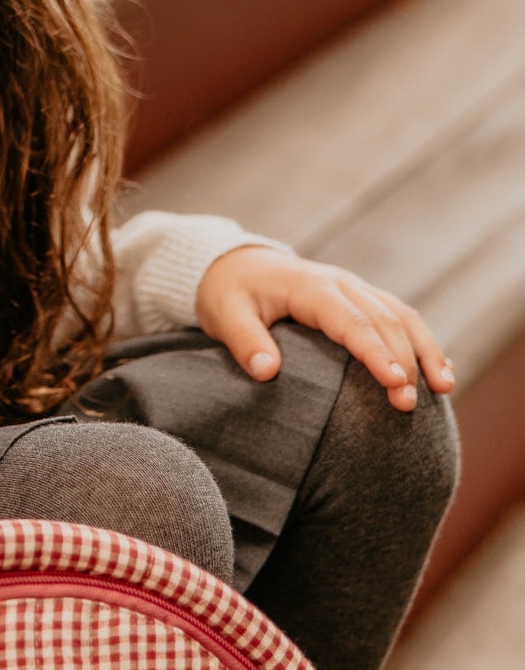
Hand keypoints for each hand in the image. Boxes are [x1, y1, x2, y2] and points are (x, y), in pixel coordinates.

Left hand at [194, 246, 454, 411]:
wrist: (234, 264)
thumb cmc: (229, 293)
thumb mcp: (224, 314)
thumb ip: (245, 342)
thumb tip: (267, 373)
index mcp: (311, 287)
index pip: (352, 322)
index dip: (376, 353)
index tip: (394, 384)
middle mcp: (342, 284)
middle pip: (386, 321)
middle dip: (405, 361)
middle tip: (409, 405)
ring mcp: (355, 290)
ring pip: (403, 316)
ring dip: (426, 350)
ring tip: (445, 388)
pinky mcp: (361, 300)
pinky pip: (400, 318)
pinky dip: (422, 343)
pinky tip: (440, 373)